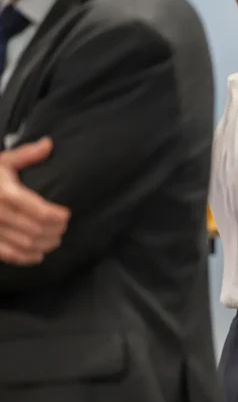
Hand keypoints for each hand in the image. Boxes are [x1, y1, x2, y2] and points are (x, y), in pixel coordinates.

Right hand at [0, 138, 70, 264]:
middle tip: (63, 228)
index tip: (66, 215)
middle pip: (37, 229)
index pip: (41, 212)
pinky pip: (8, 254)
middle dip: (55, 231)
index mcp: (7, 193)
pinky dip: (26, 258)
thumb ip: (26, 154)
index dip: (58, 217)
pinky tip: (38, 256)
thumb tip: (49, 144)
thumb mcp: (3, 161)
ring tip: (55, 240)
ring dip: (45, 244)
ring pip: (25, 244)